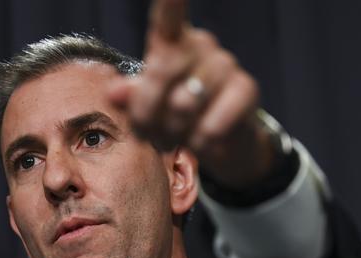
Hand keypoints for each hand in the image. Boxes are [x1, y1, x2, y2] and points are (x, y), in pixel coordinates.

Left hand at [108, 0, 276, 189]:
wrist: (216, 140)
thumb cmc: (173, 116)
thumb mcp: (147, 107)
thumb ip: (131, 97)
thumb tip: (114, 91)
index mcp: (173, 42)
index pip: (167, 18)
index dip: (171, 2)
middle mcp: (201, 45)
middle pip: (161, 72)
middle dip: (146, 111)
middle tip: (149, 132)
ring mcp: (225, 64)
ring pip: (184, 103)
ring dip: (173, 131)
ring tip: (176, 136)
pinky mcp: (246, 89)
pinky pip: (212, 124)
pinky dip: (200, 141)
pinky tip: (202, 141)